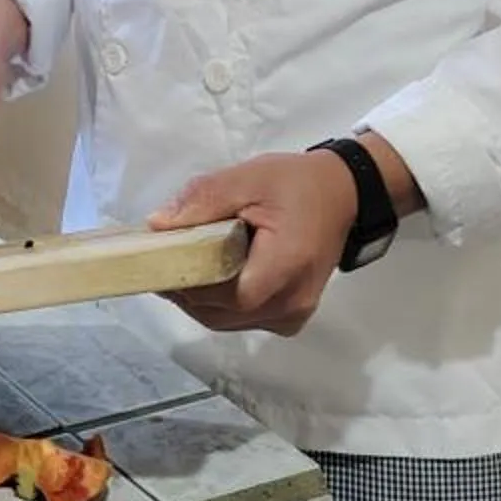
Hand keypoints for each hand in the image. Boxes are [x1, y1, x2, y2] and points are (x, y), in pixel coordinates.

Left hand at [147, 149, 362, 338]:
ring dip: (202, 301)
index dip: (188, 283)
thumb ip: (203, 200)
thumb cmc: (297, 184)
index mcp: (285, 267)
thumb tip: (157, 226)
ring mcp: (294, 315)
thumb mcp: (248, 178)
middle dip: (188, 293)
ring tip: (184, 269)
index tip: (162, 262)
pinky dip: (222, 306)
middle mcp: (292, 302)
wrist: (342, 194)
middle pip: (222, 315)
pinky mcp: (292, 316)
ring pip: (230, 322)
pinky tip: (212, 280)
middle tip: (165, 264)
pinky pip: (246, 320)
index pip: (224, 296)